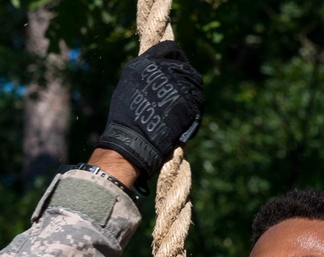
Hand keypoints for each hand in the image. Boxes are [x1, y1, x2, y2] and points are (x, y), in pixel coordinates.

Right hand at [96, 41, 203, 179]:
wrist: (132, 141)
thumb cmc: (126, 117)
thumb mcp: (129, 83)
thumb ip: (147, 71)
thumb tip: (161, 66)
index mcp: (147, 62)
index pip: (171, 49)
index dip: (177, 57)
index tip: (177, 66)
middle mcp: (163, 70)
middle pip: (185, 66)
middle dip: (185, 78)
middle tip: (180, 92)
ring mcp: (178, 85)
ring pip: (194, 83)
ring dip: (191, 93)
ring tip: (181, 107)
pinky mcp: (189, 102)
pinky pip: (197, 102)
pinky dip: (194, 111)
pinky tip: (184, 119)